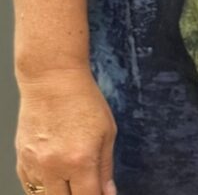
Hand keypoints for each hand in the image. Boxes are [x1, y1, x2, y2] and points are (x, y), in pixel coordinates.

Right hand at [16, 65, 116, 194]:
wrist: (51, 81)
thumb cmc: (83, 101)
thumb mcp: (106, 132)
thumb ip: (106, 168)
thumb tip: (108, 193)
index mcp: (80, 160)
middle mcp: (53, 167)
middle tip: (87, 187)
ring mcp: (34, 166)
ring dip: (60, 194)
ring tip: (72, 180)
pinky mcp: (20, 162)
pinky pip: (30, 187)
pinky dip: (44, 187)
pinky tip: (56, 176)